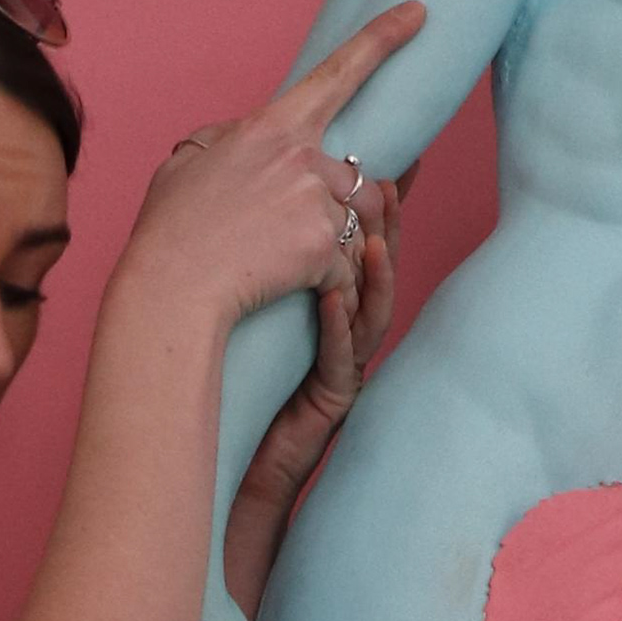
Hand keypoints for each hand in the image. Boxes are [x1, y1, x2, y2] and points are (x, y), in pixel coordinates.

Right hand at [116, 2, 428, 331]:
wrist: (171, 290)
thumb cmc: (170, 231)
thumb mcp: (183, 163)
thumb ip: (221, 140)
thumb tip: (237, 133)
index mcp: (270, 127)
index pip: (339, 72)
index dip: (383, 38)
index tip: (417, 12)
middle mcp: (301, 156)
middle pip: (352, 175)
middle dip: (332, 207)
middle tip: (284, 236)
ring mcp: (316, 201)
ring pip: (353, 220)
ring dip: (330, 243)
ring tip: (282, 265)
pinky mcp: (323, 247)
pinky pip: (344, 265)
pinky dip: (325, 283)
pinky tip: (288, 289)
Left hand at [224, 177, 399, 613]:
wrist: (229, 463)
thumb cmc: (234, 384)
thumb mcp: (250, 307)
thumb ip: (258, 260)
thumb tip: (243, 197)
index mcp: (328, 304)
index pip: (358, 243)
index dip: (377, 203)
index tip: (391, 157)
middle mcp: (346, 333)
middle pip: (378, 270)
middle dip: (386, 227)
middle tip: (387, 183)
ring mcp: (344, 368)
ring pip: (372, 312)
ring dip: (376, 272)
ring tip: (374, 234)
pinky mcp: (330, 402)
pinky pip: (341, 359)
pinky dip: (338, 325)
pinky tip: (331, 295)